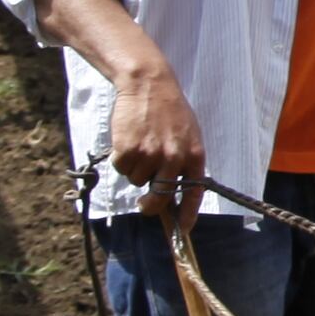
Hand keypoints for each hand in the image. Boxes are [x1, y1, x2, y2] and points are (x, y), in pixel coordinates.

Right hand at [107, 53, 205, 214]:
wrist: (148, 84)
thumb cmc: (169, 110)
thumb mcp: (188, 134)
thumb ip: (184, 161)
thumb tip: (174, 192)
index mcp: (194, 155)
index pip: (194, 193)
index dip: (188, 215)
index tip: (183, 231)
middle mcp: (174, 158)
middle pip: (159, 198)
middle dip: (150, 206)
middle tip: (144, 205)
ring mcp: (150, 155)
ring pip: (136, 182)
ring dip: (135, 169)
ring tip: (140, 144)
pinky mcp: (128, 150)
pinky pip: (121, 169)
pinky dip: (121, 159)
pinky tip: (128, 139)